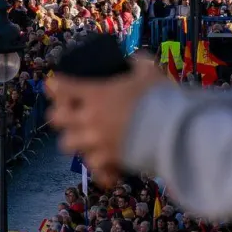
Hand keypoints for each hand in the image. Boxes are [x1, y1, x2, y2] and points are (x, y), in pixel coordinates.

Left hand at [47, 53, 166, 186]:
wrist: (175, 131)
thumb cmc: (160, 97)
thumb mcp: (149, 71)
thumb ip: (138, 64)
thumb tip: (134, 60)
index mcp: (95, 94)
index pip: (60, 87)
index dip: (55, 85)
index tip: (57, 84)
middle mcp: (90, 119)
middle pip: (56, 120)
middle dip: (60, 116)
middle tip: (72, 113)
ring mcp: (97, 143)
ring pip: (68, 146)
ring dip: (75, 141)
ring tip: (88, 139)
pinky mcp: (110, 162)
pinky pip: (95, 170)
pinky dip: (99, 169)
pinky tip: (107, 166)